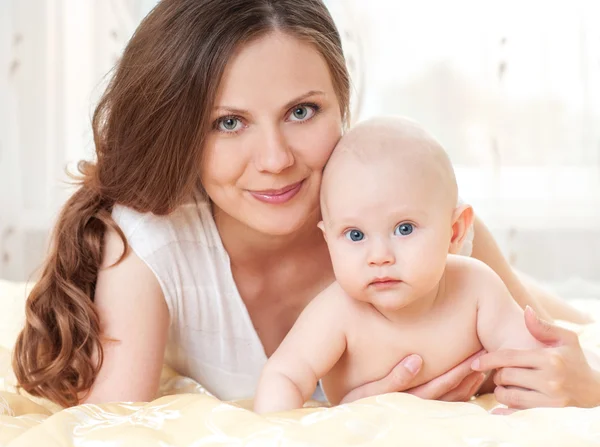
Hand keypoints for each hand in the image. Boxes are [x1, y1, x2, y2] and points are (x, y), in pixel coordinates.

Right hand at [339, 350, 487, 403]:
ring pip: (453, 401)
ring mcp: (421, 415)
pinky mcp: (419, 414)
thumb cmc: (355, 404)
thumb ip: (394, 378)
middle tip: (486, 357)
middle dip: (469, 375)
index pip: (440, 388)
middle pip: (452, 394)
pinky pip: (448, 405)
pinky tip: (470, 381)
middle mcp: (418, 412)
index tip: (473, 356)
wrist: (348, 424)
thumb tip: (417, 360)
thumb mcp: (367, 393)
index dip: (458, 373)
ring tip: (482, 366)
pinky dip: (462, 393)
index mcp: (407, 403)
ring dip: (469, 385)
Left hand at [472, 306, 599, 412]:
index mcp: (549, 358)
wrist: (595, 387)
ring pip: (509, 396)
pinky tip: (498, 409)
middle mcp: (550, 379)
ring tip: (504, 385)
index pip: (509, 357)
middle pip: (507, 376)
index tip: (474, 363)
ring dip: (500, 391)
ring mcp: (550, 398)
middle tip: (500, 372)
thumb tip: (526, 309)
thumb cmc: (574, 358)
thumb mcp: (565, 338)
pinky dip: (505, 410)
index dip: (488, 360)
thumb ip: (542, 326)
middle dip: (497, 374)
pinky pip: (519, 412)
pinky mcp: (549, 412)